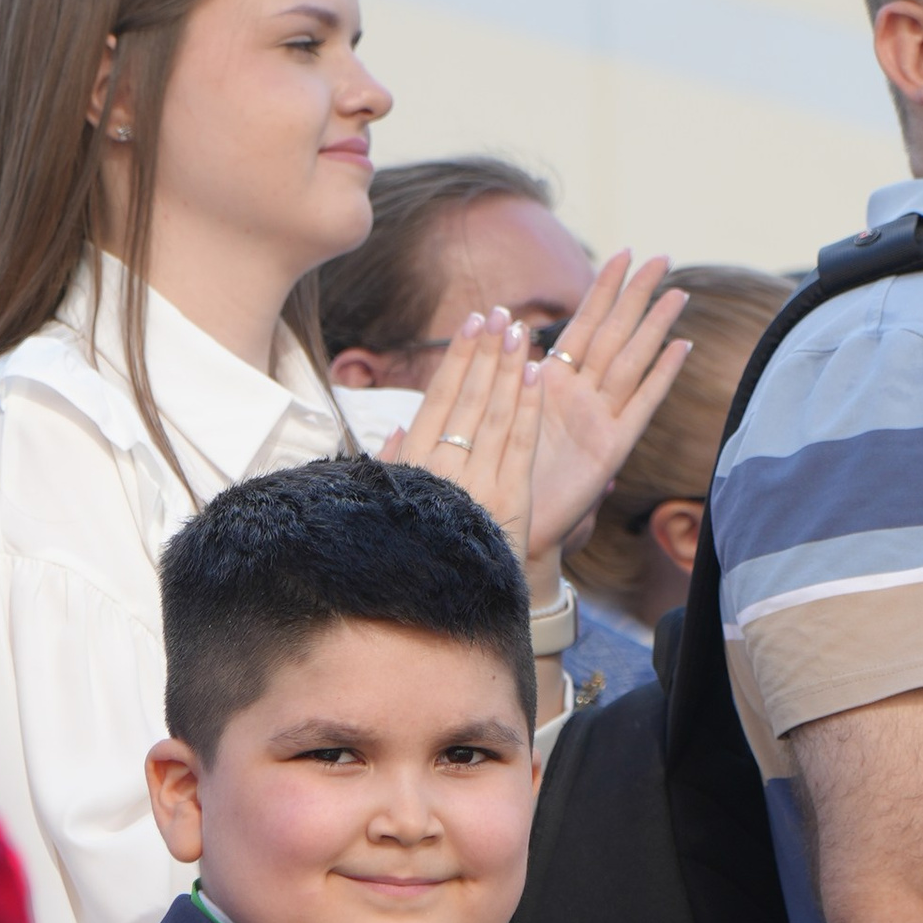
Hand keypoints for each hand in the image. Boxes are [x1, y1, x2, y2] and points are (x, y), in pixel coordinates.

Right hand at [378, 309, 541, 550]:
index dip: (459, 358)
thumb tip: (395, 432)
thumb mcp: (388, 508)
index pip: (441, 398)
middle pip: (470, 397)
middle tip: (501, 314)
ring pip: (497, 413)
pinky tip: (535, 375)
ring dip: (509, 367)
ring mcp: (479, 483)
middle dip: (487, 351)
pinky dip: (528, 407)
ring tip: (520, 331)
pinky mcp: (509, 501)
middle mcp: (445, 468)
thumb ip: (395, 467)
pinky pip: (520, 445)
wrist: (432, 609)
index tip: (471, 325)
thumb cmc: (407, 552)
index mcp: (415, 465)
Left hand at [521, 253, 689, 568]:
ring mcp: (599, 421)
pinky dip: (661, 378)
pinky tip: (681, 348)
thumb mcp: (497, 413)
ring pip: (631, 362)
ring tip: (678, 292)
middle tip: (662, 257)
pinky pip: (640, 406)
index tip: (621, 254)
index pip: (582, 325)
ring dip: (654, 327)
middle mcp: (580, 397)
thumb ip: (511, 375)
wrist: (505, 526)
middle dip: (637, 296)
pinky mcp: (611, 450)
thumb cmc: (497, 473)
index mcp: (550, 383)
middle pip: (615, 335)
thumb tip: (510, 327)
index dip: (602, 291)